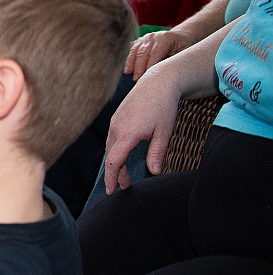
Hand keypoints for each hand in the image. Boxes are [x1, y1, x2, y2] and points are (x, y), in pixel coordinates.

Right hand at [102, 64, 181, 192]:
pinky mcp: (117, 118)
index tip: (112, 192)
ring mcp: (115, 122)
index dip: (111, 179)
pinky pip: (113, 139)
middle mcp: (116, 129)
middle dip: (116, 174)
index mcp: (126, 135)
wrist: (158, 82)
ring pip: (111, 148)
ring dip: (117, 162)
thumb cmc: (163, 107)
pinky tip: (125, 154)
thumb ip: (156, 154)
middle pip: (111, 157)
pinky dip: (117, 151)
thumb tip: (154, 172)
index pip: (113, 163)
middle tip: (126, 186)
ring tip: (126, 174)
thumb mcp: (164, 133)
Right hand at [125, 29, 191, 79]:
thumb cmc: (183, 48)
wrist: (180, 37)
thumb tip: (164, 72)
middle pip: (143, 53)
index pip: (155, 54)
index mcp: (165, 38)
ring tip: (128, 74)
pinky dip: (128, 59)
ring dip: (130, 63)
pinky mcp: (139, 41)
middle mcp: (153, 36)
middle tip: (136, 80)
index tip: (146, 78)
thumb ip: (174, 60)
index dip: (149, 66)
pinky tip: (127, 69)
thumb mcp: (184, 53)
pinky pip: (131, 50)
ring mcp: (145, 38)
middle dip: (139, 67)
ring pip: (134, 51)